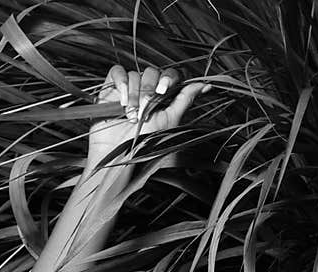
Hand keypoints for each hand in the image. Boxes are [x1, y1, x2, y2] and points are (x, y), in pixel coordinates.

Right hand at [88, 65, 209, 164]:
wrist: (120, 153)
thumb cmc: (147, 141)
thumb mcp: (170, 120)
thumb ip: (185, 99)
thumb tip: (206, 85)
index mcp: (164, 97)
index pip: (171, 75)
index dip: (169, 78)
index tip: (163, 91)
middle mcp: (148, 90)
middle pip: (153, 72)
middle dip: (149, 91)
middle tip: (144, 112)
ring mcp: (130, 88)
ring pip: (136, 74)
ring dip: (134, 95)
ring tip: (132, 116)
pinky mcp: (112, 88)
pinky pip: (117, 72)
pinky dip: (121, 83)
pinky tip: (122, 102)